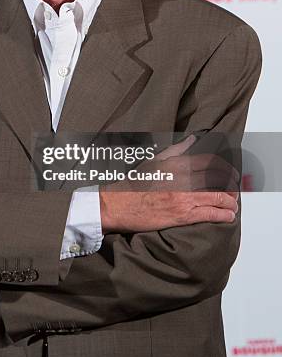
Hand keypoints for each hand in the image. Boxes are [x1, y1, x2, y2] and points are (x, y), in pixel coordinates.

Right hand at [99, 135, 238, 232]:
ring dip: (230, 202)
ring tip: (232, 205)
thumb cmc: (134, 184)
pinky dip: (222, 215)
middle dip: (231, 185)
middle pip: (217, 179)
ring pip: (216, 197)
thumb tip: (192, 140)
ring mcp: (183, 198)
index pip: (209, 162)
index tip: (231, 172)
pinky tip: (228, 216)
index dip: (225, 168)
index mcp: (176, 164)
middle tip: (235, 189)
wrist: (119, 205)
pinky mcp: (181, 215)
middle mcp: (182, 179)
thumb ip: (176, 150)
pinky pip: (209, 214)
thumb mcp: (154, 161)